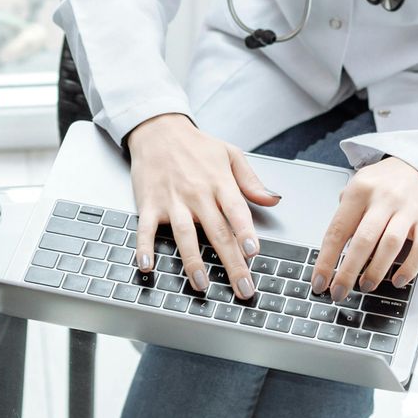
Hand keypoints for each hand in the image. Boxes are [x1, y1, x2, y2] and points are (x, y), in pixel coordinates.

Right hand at [123, 113, 279, 297]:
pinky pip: (145, 229)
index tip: (253, 253)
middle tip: (243, 288)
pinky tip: (148, 266)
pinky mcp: (148, 204)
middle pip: (216, 232)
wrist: (157, 129)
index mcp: (219, 182)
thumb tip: (273, 201)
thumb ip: (251, 181)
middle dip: (231, 263)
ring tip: (202, 284)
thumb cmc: (196, 145)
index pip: (235, 211)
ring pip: (184, 234)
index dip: (244, 232)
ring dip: (193, 261)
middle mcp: (196, 193)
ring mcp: (171, 200)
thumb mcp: (230, 154)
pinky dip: (144, 248)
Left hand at [311, 157, 417, 299]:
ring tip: (365, 286)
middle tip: (339, 293)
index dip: (326, 260)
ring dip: (376, 271)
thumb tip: (329, 250)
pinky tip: (398, 280)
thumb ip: (344, 214)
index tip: (320, 282)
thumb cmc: (383, 182)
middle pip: (363, 241)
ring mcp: (407, 209)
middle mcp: (383, 199)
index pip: (337, 231)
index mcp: (359, 191)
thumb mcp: (357, 185)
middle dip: (348, 272)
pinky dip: (410, 268)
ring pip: (391, 245)